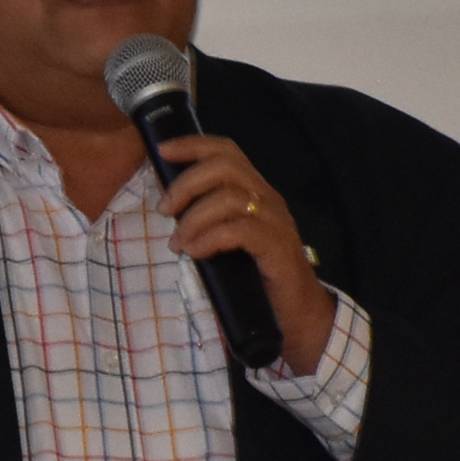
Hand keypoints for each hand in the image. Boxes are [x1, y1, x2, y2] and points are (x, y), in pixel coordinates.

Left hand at [156, 137, 335, 374]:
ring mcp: (275, 223)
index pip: (227, 152)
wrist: (298, 315)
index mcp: (256, 192)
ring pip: (229, 197)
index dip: (193, 145)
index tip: (162, 151)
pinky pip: (239, 231)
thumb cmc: (257, 278)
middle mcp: (268, 200)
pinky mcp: (277, 248)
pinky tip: (195, 253)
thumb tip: (168, 206)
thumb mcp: (228, 241)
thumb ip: (207, 220)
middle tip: (165, 210)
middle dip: (186, 183)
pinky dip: (210, 238)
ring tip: (178, 243)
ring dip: (193, 218)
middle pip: (225, 167)